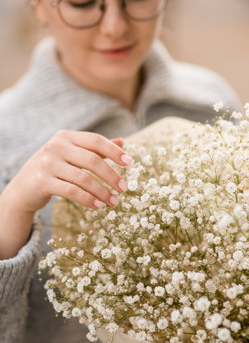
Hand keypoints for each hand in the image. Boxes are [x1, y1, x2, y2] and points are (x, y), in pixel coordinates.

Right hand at [6, 130, 130, 214]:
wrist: (23, 187)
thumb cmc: (54, 168)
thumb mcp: (73, 155)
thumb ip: (96, 149)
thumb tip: (122, 141)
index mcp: (66, 136)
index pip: (95, 140)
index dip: (114, 151)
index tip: (129, 162)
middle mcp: (56, 146)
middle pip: (92, 160)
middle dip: (111, 175)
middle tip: (124, 188)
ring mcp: (48, 164)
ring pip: (83, 178)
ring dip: (102, 192)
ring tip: (114, 202)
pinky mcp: (42, 182)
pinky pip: (72, 192)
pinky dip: (88, 200)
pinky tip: (98, 206)